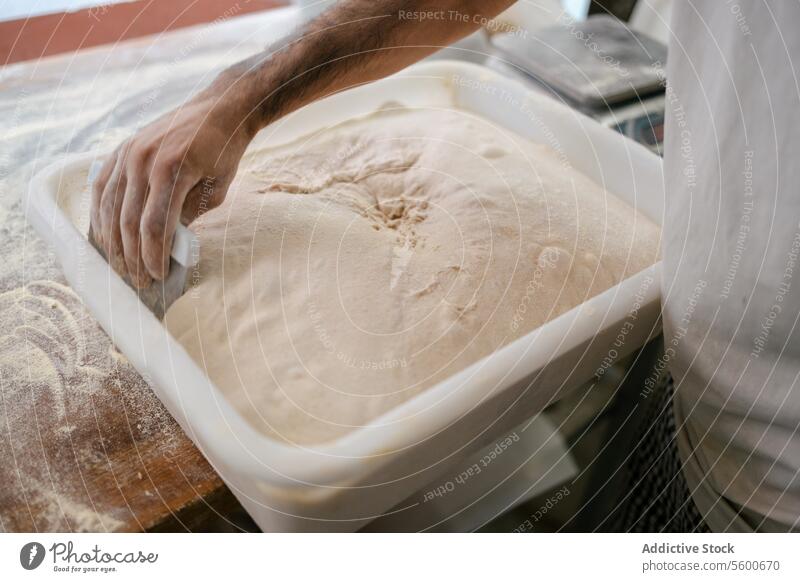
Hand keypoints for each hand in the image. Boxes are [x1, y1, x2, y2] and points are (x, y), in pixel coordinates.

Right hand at [91, 89, 254, 287]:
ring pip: (109, 207)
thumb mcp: (216, 189)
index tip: (159, 277)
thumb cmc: (224, 151)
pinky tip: (105, 236)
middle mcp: (143, 160)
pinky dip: (100, 214)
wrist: (218, 109)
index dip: (153, 256)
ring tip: (121, 267)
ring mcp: (128, 152)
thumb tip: (165, 246)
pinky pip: (102, 187)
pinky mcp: (120, 150)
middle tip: (140, 282)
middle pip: (128, 221)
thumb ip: (188, 215)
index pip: (154, 226)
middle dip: (133, 257)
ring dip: (113, 242)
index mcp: (171, 170)